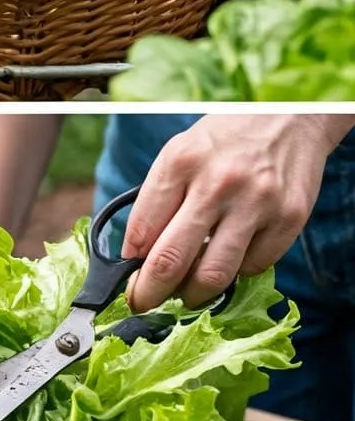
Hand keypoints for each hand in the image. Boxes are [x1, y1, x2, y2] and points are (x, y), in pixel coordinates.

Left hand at [120, 113, 354, 309]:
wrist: (292, 117)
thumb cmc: (225, 142)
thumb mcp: (178, 155)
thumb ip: (156, 203)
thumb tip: (136, 258)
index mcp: (180, 164)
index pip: (140, 234)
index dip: (130, 270)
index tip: (128, 286)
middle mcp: (218, 184)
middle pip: (171, 262)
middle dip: (150, 294)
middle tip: (145, 304)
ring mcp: (257, 202)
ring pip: (213, 275)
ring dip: (193, 294)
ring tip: (186, 291)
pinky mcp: (290, 217)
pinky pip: (253, 267)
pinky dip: (237, 272)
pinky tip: (229, 258)